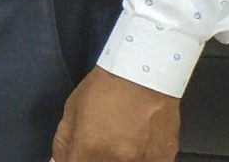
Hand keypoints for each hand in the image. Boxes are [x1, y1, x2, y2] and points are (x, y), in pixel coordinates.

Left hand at [53, 68, 180, 161]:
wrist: (146, 74)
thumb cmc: (105, 88)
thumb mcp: (72, 111)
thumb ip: (64, 144)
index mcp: (90, 149)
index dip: (73, 161)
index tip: (78, 154)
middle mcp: (119, 161)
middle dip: (95, 159)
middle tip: (99, 146)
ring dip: (119, 159)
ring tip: (120, 143)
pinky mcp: (165, 159)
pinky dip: (140, 159)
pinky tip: (137, 146)